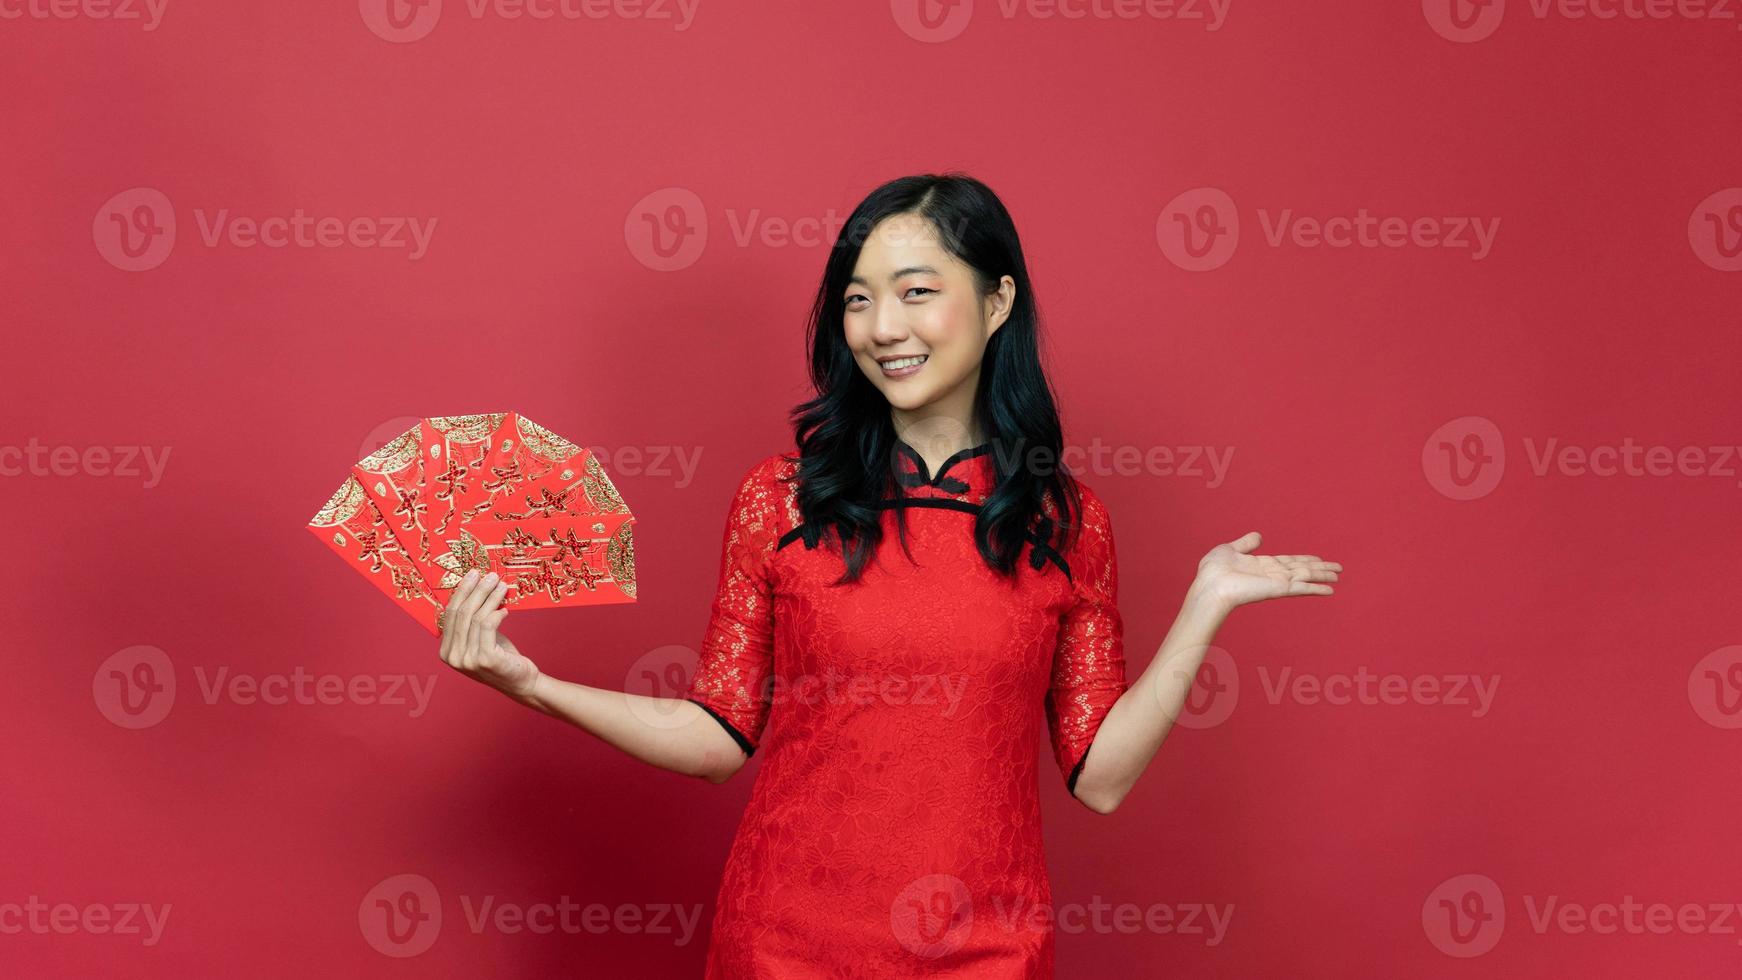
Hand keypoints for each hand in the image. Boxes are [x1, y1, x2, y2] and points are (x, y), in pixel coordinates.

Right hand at [438, 569, 541, 700]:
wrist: (520, 682)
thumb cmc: (501, 656)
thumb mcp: (480, 638)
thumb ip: (472, 620)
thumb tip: (476, 586)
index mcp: (446, 651)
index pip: (450, 614)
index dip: (462, 592)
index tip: (473, 574)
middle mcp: (453, 657)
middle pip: (462, 613)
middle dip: (476, 590)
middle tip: (490, 575)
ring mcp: (468, 660)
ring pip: (476, 617)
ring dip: (490, 597)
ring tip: (502, 586)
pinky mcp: (485, 659)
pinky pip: (488, 626)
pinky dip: (497, 613)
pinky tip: (505, 608)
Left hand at [1192, 531, 1341, 613]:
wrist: (1210, 586)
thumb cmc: (1213, 571)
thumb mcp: (1229, 549)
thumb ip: (1246, 543)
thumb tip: (1258, 536)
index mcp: (1261, 565)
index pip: (1289, 561)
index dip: (1305, 560)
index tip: (1318, 559)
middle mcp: (1272, 574)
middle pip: (1302, 569)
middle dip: (1320, 568)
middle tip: (1338, 568)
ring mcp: (1276, 582)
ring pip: (1306, 576)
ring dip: (1323, 576)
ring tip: (1339, 575)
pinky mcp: (1278, 589)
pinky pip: (1302, 587)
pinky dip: (1316, 588)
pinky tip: (1330, 590)